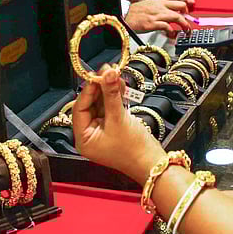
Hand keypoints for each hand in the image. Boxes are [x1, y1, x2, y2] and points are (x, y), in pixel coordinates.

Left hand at [72, 67, 164, 183]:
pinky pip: (110, 108)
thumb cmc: (133, 149)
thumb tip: (108, 73)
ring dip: (108, 90)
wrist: (153, 163)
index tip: (97, 75)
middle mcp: (89, 136)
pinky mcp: (113, 127)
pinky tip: (119, 84)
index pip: (79, 109)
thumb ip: (111, 94)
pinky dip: (115, 97)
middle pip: (90, 105)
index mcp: (83, 139)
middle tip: (107, 70)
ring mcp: (101, 131)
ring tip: (115, 73)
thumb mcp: (119, 118)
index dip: (88, 91)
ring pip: (101, 104)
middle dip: (99, 88)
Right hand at [125, 0, 192, 32]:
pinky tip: (172, 35)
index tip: (188, 16)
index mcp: (159, 2)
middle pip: (181, 7)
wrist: (124, 16)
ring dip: (184, 25)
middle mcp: (160, 7)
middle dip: (188, 16)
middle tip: (189, 25)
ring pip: (177, 17)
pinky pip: (167, 27)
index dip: (186, 9)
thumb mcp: (149, 6)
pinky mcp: (152, 23)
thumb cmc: (135, 13)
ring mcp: (157, 15)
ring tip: (186, 32)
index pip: (178, 2)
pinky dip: (172, 32)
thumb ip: (160, 9)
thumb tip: (169, 16)